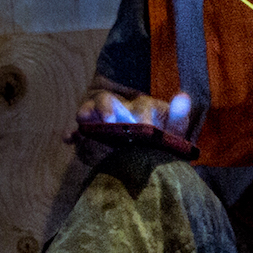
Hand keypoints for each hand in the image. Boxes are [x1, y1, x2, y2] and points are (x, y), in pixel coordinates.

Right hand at [67, 87, 192, 162]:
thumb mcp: (174, 129)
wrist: (151, 155)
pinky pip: (78, 132)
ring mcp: (103, 120)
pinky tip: (68, 138)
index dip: (140, 113)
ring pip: (89, 109)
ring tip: (82, 123)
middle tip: (110, 121)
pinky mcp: (92, 135)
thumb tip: (184, 96)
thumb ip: (178, 115)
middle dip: (106, 108)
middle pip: (108, 100)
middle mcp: (120, 108)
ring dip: (86, 114)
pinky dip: (72, 133)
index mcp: (143, 107)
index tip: (143, 125)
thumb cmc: (163, 139)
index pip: (140, 105)